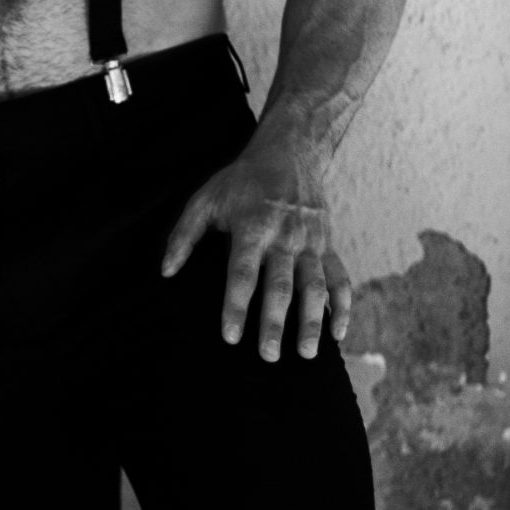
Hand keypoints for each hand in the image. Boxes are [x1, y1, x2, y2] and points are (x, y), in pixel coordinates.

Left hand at [161, 134, 349, 362]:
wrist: (289, 153)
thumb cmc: (240, 182)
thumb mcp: (205, 199)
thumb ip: (184, 236)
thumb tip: (165, 272)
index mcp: (252, 226)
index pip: (242, 273)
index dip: (236, 305)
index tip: (231, 337)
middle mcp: (285, 236)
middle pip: (281, 285)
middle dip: (276, 322)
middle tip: (268, 356)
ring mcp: (311, 242)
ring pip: (315, 286)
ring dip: (312, 321)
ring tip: (305, 354)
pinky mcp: (329, 245)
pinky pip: (340, 278)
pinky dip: (343, 306)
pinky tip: (338, 334)